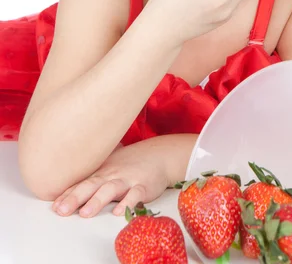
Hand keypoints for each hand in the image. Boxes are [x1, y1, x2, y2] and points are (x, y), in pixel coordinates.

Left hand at [51, 138, 169, 217]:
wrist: (160, 154)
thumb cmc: (131, 162)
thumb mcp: (111, 165)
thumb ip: (94, 176)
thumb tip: (71, 188)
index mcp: (102, 171)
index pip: (82, 183)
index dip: (67, 195)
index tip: (54, 207)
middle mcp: (112, 174)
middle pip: (91, 185)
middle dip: (75, 198)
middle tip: (61, 210)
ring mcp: (128, 179)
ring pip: (111, 189)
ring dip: (97, 201)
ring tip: (85, 213)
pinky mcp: (143, 186)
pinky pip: (135, 194)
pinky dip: (127, 203)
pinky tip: (119, 212)